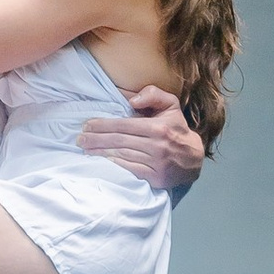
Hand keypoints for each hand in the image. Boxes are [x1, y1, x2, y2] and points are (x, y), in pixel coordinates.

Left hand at [80, 85, 203, 195]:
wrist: (194, 158)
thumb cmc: (177, 128)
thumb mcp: (171, 105)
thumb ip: (153, 94)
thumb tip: (132, 100)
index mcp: (158, 127)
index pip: (124, 125)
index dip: (103, 125)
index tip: (87, 125)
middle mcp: (157, 146)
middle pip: (120, 141)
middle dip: (96, 139)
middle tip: (79, 139)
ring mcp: (157, 164)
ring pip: (122, 156)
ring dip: (101, 153)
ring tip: (85, 150)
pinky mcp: (157, 178)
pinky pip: (131, 170)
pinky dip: (115, 165)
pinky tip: (102, 162)